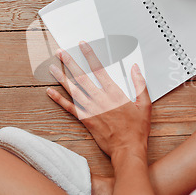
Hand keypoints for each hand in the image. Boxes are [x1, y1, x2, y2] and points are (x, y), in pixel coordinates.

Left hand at [47, 41, 151, 156]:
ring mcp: (91, 110)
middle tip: (61, 52)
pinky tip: (50, 92)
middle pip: (82, 77)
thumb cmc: (137, 129)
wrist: (128, 149)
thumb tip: (136, 68)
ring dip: (62, 77)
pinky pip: (69, 108)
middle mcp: (100, 99)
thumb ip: (140, 84)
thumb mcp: (145, 104)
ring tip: (52, 67)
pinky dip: (59, 99)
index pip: (99, 69)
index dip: (90, 56)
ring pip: (73, 90)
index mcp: (114, 94)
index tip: (82, 46)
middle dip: (70, 63)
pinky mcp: (86, 120)